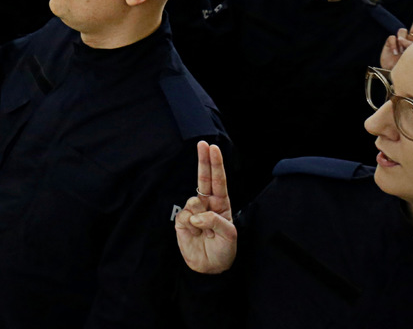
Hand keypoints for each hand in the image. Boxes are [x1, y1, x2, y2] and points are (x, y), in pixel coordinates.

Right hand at [175, 141, 235, 274]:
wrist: (209, 268)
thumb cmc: (224, 250)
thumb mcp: (230, 236)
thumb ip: (216, 220)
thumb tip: (198, 212)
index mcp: (222, 205)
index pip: (218, 181)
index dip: (215, 165)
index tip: (213, 148)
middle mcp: (207, 204)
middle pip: (204, 178)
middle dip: (203, 161)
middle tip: (202, 144)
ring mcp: (194, 211)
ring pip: (194, 201)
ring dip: (200, 217)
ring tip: (205, 231)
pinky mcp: (182, 221)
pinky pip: (185, 216)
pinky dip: (191, 225)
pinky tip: (195, 233)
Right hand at [381, 3, 412, 70]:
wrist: (393, 74)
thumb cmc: (408, 67)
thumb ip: (412, 45)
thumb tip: (404, 38)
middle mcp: (410, 40)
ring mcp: (400, 41)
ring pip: (402, 31)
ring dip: (403, 40)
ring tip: (403, 51)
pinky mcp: (390, 43)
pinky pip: (393, 38)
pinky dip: (394, 45)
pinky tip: (395, 53)